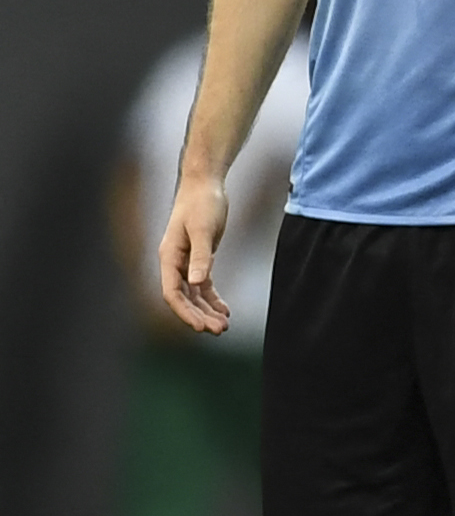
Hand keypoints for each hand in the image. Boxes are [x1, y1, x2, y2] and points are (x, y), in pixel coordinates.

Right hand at [158, 174, 232, 335]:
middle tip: (220, 330)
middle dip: (199, 316)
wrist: (205, 185)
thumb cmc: (202, 203)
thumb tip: (196, 282)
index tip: (201, 326)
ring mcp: (186, 262)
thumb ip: (201, 256)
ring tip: (225, 326)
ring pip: (194, 294)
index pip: (172, 292)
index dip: (185, 312)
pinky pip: (203, 285)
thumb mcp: (204, 229)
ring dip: (207, 310)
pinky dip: (212, 298)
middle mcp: (174, 263)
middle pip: (184, 298)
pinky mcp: (199, 259)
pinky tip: (225, 310)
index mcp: (168, 257)